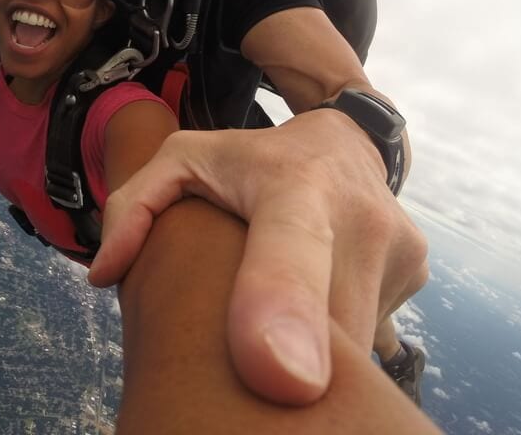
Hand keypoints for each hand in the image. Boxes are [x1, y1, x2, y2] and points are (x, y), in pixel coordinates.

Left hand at [90, 109, 428, 405]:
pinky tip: (318, 291)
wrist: (344, 142)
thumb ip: (134, 203)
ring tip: (284, 297)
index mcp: (293, 186)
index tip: (282, 378)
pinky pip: (367, 332)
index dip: (285, 309)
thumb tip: (106, 272)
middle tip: (247, 342)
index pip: (292, 247)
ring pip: (347, 343)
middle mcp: (359, 215)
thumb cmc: (250, 161)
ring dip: (311, 340)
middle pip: (320, 329)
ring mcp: (397, 248)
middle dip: (283, 353)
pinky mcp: (413, 273)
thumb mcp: (185, 161)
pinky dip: (335, 330)